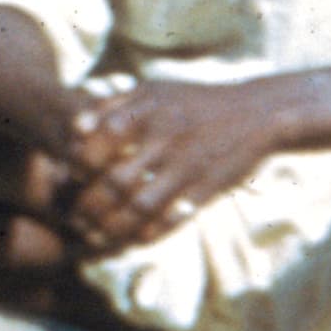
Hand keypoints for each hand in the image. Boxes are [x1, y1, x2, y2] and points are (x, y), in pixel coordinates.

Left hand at [63, 76, 294, 253]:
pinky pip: (173, 218)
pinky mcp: (208, 188)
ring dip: (113, 227)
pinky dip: (149, 233)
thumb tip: (74, 128)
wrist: (256, 112)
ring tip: (95, 236)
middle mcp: (165, 139)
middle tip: (75, 219)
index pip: (97, 143)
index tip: (74, 177)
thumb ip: (111, 105)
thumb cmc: (194, 102)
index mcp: (146, 112)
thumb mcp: (152, 90)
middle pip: (115, 182)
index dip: (79, 165)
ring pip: (141, 206)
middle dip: (89, 206)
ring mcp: (188, 166)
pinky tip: (133, 239)